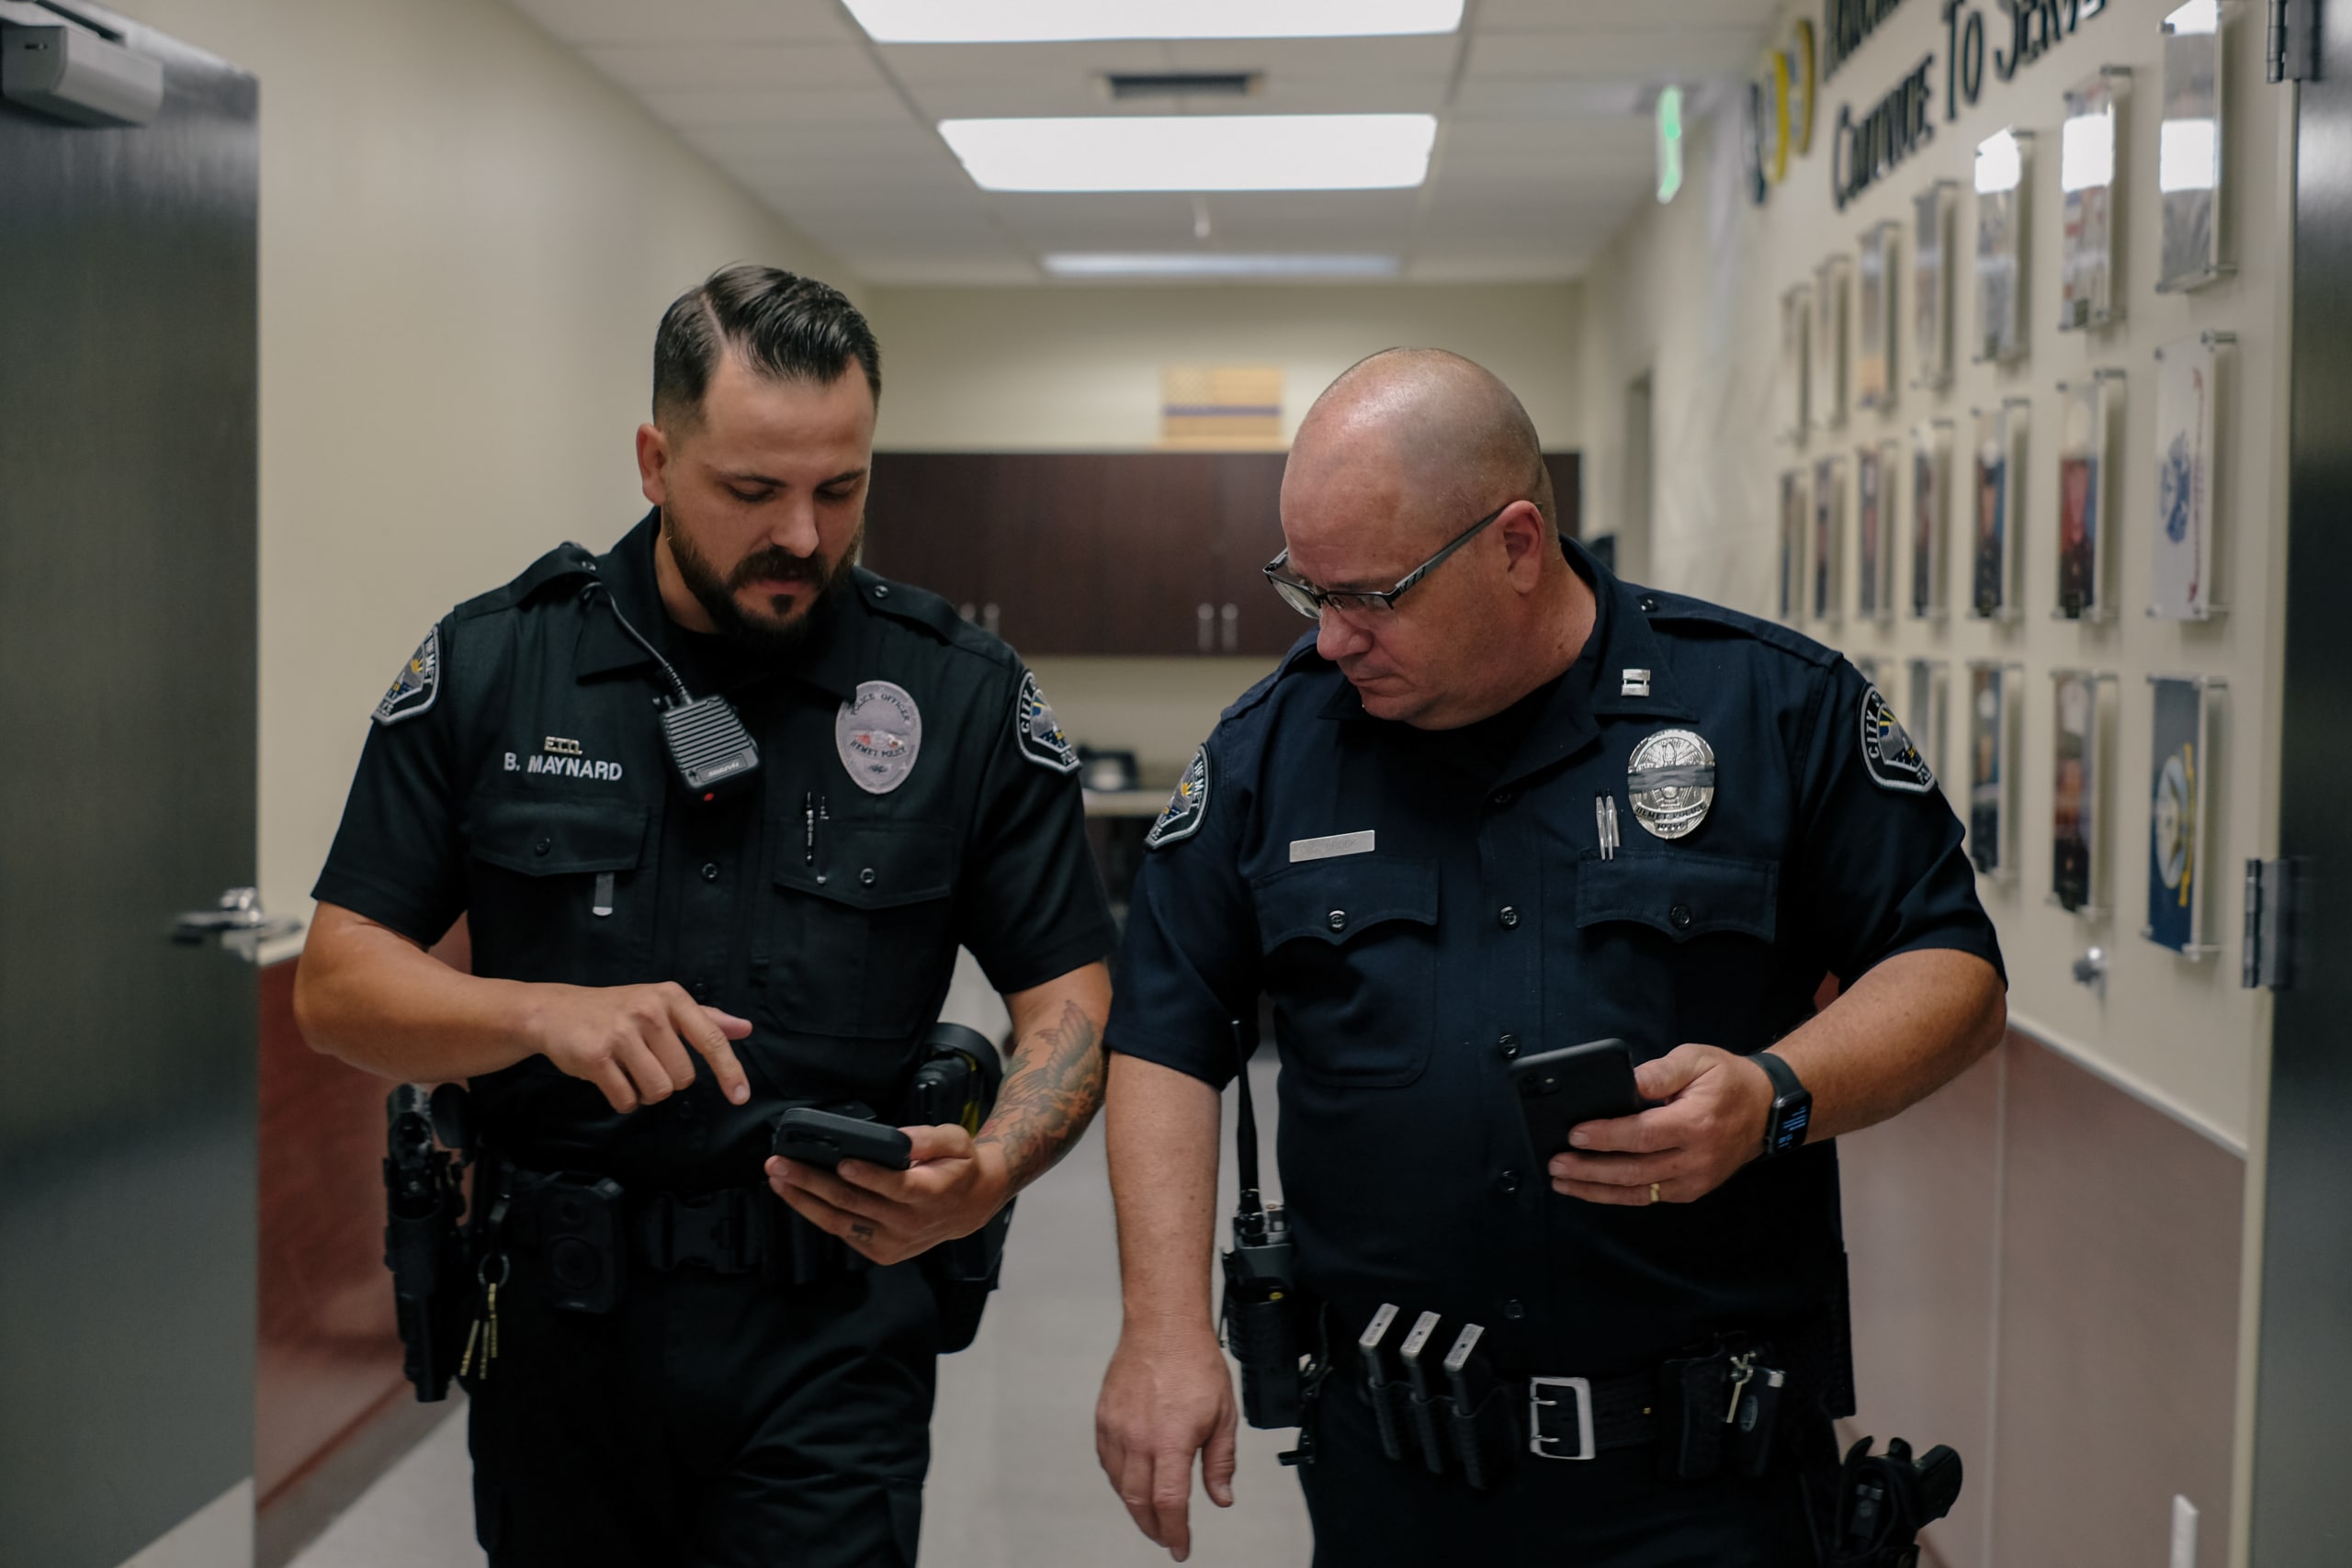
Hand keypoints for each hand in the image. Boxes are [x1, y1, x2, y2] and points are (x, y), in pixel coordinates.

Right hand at [525, 981, 750, 1112]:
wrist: (556, 1011)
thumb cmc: (617, 1010)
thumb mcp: (662, 1004)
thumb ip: (705, 1019)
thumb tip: (744, 1029)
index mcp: (671, 998)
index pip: (710, 1040)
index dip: (730, 1071)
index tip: (741, 1097)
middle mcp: (649, 1012)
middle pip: (683, 1078)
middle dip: (667, 1080)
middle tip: (644, 1061)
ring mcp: (621, 1033)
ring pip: (658, 1091)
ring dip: (645, 1092)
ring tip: (628, 1069)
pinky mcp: (596, 1057)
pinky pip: (627, 1100)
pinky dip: (623, 1099)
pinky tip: (610, 1077)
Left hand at [765, 1124, 1008, 1266]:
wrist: (970, 1207)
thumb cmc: (958, 1167)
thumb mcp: (956, 1141)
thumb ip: (930, 1138)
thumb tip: (899, 1138)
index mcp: (928, 1193)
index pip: (893, 1186)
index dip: (867, 1175)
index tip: (842, 1161)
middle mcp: (908, 1223)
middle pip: (853, 1203)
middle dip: (812, 1182)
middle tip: (780, 1164)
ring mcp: (892, 1242)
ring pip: (840, 1222)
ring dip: (803, 1200)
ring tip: (777, 1179)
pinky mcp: (882, 1252)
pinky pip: (844, 1233)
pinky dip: (817, 1214)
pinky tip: (797, 1195)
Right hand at [1095, 1326, 1237, 1561]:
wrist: (1163, 1326)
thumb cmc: (1196, 1364)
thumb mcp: (1224, 1416)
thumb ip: (1220, 1462)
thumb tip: (1221, 1498)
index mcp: (1170, 1439)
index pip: (1169, 1502)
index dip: (1174, 1532)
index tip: (1180, 1548)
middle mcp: (1138, 1437)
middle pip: (1138, 1501)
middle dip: (1153, 1527)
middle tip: (1166, 1537)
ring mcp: (1116, 1427)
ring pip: (1119, 1484)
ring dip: (1135, 1505)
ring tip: (1153, 1513)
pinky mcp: (1103, 1417)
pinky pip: (1107, 1461)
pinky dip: (1120, 1480)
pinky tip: (1133, 1481)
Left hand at [1547, 1044, 1773, 1204]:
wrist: (1767, 1110)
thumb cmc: (1728, 1080)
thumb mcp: (1696, 1060)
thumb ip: (1659, 1072)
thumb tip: (1624, 1083)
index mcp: (1695, 1124)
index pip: (1641, 1135)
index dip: (1605, 1137)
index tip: (1575, 1134)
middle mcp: (1695, 1158)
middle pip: (1633, 1171)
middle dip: (1589, 1169)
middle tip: (1556, 1163)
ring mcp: (1694, 1180)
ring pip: (1637, 1192)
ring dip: (1596, 1190)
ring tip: (1563, 1182)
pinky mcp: (1691, 1190)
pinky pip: (1648, 1197)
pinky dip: (1617, 1194)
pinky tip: (1592, 1189)